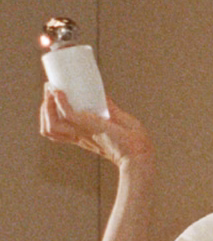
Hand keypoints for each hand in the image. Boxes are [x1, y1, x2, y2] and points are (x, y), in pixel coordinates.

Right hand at [39, 86, 154, 173]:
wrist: (140, 151)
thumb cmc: (134, 141)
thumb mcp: (118, 121)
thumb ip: (111, 109)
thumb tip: (104, 95)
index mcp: (84, 136)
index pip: (57, 129)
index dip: (50, 114)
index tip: (53, 96)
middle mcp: (79, 136)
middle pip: (49, 129)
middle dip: (44, 108)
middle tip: (49, 90)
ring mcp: (82, 132)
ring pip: (51, 126)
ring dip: (47, 106)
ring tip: (51, 91)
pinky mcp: (89, 126)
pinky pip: (66, 115)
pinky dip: (59, 102)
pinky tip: (59, 92)